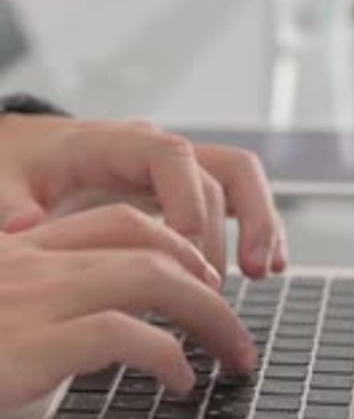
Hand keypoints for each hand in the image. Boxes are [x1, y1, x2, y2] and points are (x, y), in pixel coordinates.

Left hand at [0, 115, 286, 277]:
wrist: (25, 155)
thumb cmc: (18, 165)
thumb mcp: (3, 181)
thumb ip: (11, 205)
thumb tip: (24, 229)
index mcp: (116, 143)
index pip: (173, 158)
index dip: (188, 202)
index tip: (185, 252)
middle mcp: (156, 151)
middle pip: (223, 169)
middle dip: (239, 221)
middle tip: (239, 275)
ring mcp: (175, 172)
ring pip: (240, 182)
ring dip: (259, 224)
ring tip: (264, 272)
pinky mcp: (182, 192)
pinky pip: (232, 202)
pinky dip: (253, 230)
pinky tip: (264, 268)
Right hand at [0, 205, 256, 407]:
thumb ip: (34, 299)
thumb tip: (96, 323)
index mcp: (24, 249)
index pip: (118, 221)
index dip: (174, 244)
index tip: (203, 277)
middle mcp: (34, 261)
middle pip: (149, 247)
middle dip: (208, 285)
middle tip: (235, 326)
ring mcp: (34, 297)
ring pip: (149, 277)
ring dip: (207, 313)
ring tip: (231, 351)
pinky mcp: (31, 341)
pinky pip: (121, 333)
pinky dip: (165, 354)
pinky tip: (181, 379)